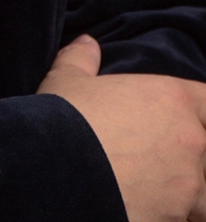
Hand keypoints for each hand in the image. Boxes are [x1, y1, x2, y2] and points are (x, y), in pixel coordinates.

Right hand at [37, 35, 205, 221]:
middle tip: (162, 167)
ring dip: (185, 198)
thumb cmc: (65, 121)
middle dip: (190, 163)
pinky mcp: (175, 221)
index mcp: (172, 99)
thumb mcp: (67, 80)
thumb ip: (82, 59)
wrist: (55, 173)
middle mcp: (190, 142)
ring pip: (203, 197)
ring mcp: (188, 187)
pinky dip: (169, 217)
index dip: (198, 114)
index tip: (183, 123)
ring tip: (157, 198)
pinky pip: (184, 221)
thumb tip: (86, 43)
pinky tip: (145, 212)